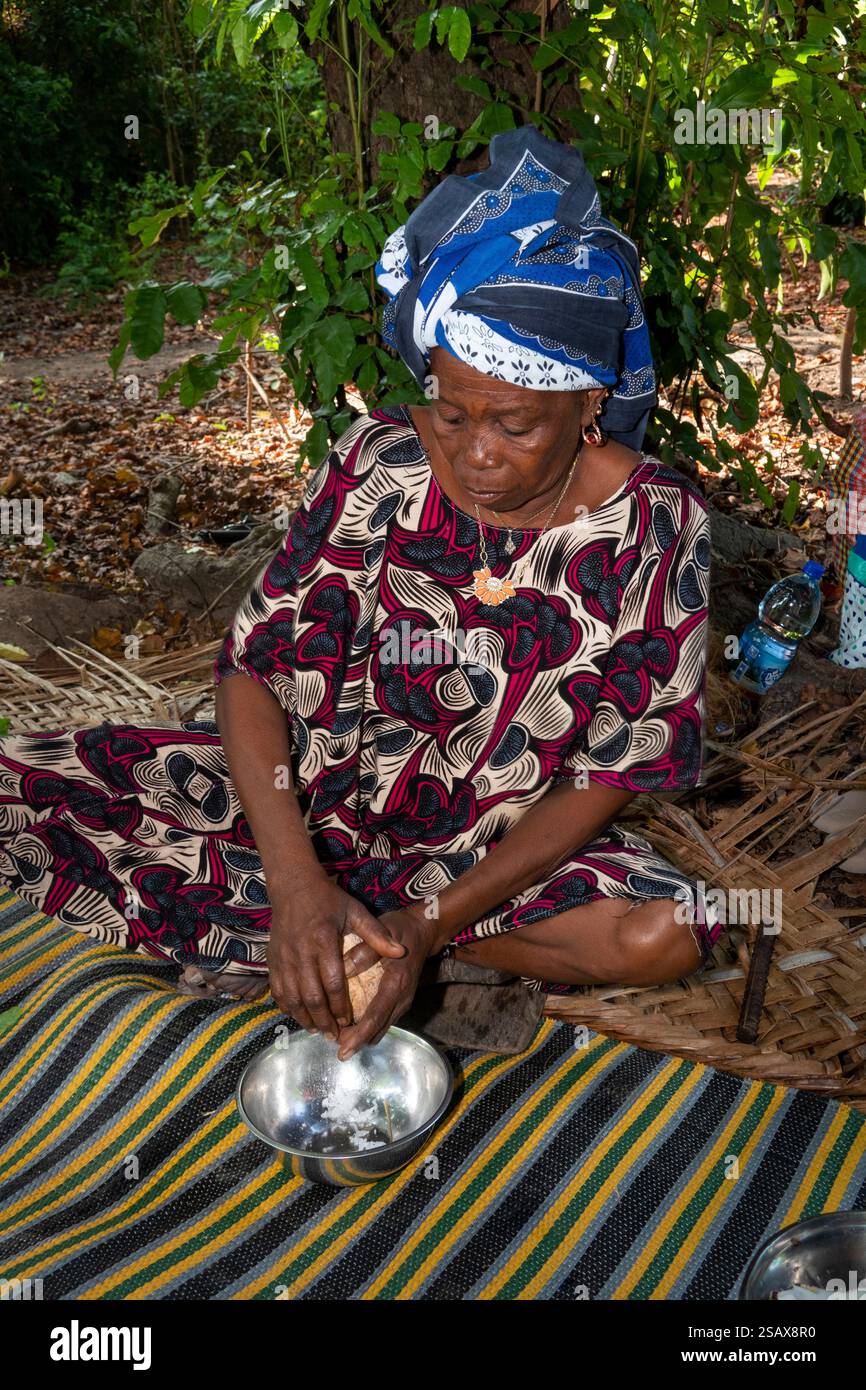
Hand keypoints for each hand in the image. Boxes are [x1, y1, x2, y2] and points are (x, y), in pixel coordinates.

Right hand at [266, 874, 405, 1038]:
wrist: (293, 886)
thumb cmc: (328, 899)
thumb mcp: (355, 911)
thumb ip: (377, 934)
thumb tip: (401, 952)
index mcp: (323, 941)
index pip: (333, 983)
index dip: (341, 1007)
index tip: (349, 1021)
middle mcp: (300, 953)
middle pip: (311, 997)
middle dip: (323, 1021)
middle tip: (335, 1036)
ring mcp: (283, 958)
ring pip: (292, 998)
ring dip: (304, 1019)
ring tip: (318, 1031)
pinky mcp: (272, 960)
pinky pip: (277, 991)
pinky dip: (287, 1008)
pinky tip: (299, 1017)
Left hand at [336, 906, 438, 1060]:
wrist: (424, 930)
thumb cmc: (400, 928)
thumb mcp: (382, 931)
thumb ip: (364, 952)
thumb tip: (343, 971)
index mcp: (397, 982)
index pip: (376, 1016)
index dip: (358, 1035)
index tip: (342, 1051)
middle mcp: (403, 997)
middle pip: (378, 1029)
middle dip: (356, 1041)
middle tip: (331, 1044)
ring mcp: (403, 1001)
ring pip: (381, 1028)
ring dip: (361, 1036)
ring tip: (337, 1036)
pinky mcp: (401, 1001)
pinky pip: (384, 1021)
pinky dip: (368, 1027)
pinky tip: (350, 1025)